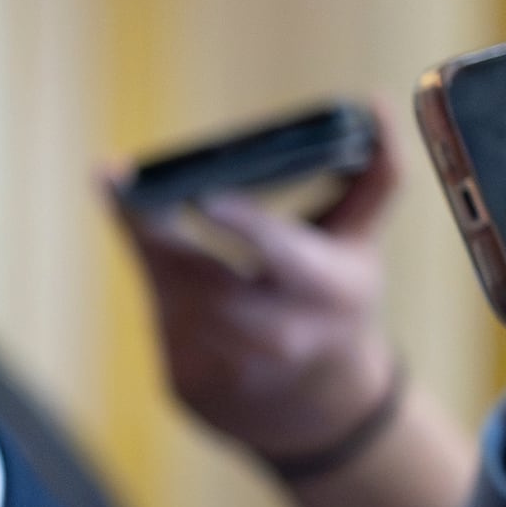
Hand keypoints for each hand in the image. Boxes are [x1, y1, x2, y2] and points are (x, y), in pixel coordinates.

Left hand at [105, 98, 404, 464]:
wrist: (317, 404)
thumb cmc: (336, 297)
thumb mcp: (359, 241)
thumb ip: (373, 175)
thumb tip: (376, 102)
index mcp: (326, 290)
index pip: (282, 253)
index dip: (241, 224)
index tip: (200, 194)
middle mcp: (279, 335)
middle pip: (203, 273)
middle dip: (160, 229)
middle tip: (129, 183)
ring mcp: (230, 366)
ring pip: (170, 289)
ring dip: (154, 248)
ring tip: (145, 208)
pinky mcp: (188, 382)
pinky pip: (155, 312)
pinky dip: (154, 279)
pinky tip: (160, 260)